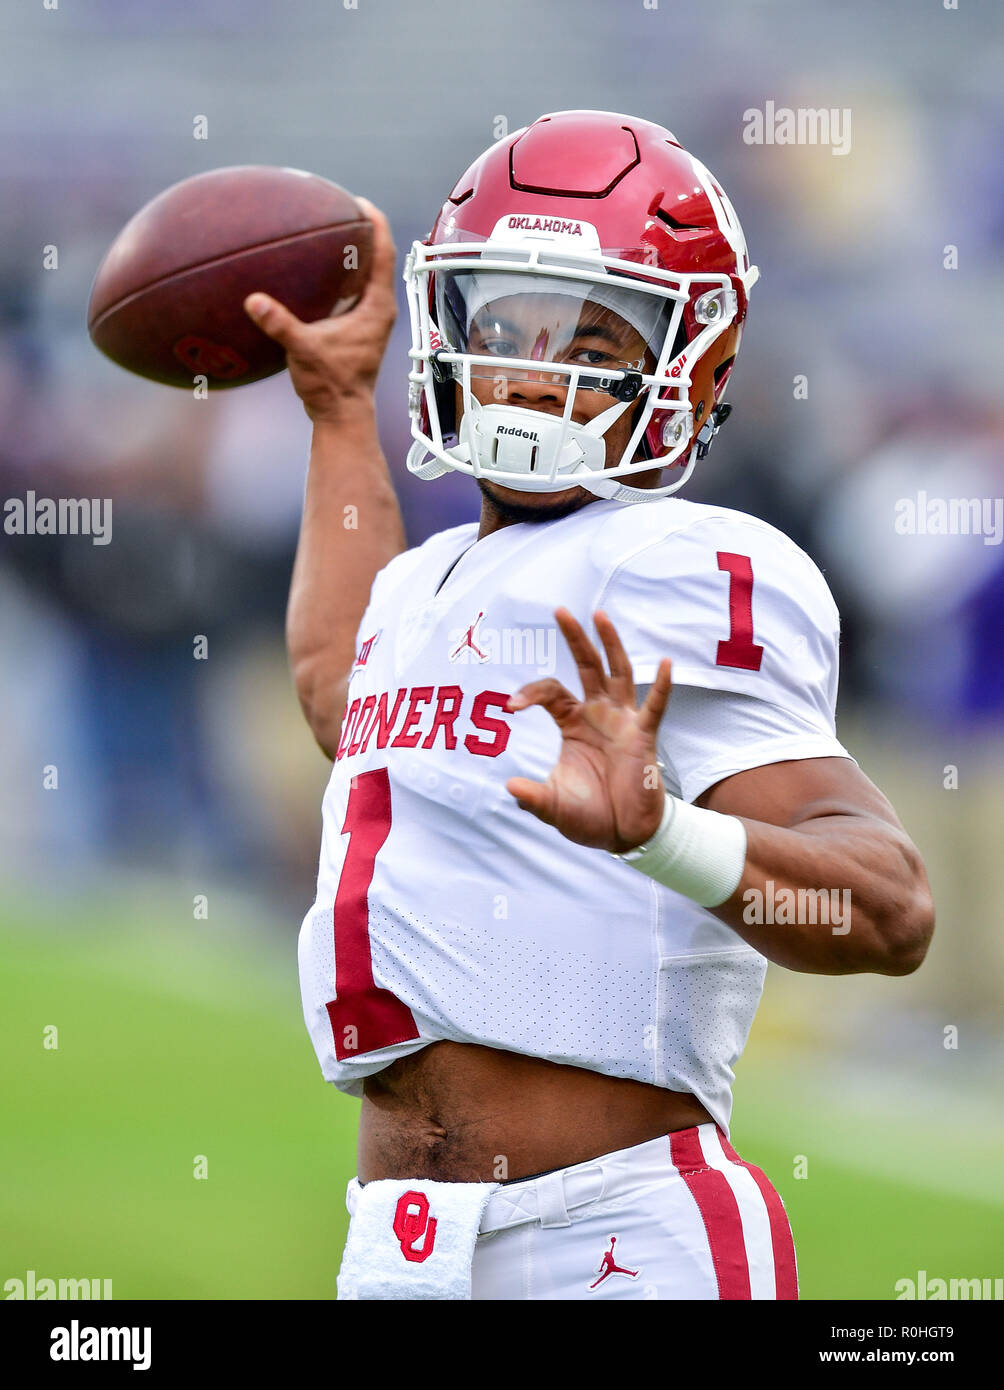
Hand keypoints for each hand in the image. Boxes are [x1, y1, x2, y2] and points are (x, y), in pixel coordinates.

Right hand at [243, 197, 397, 422]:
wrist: (342, 415)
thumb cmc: (331, 385)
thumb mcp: (304, 350)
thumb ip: (281, 324)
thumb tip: (253, 301)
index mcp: (377, 307)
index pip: (384, 253)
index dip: (375, 223)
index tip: (359, 202)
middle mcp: (380, 309)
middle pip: (378, 258)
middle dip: (361, 232)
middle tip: (338, 209)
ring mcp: (372, 319)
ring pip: (367, 275)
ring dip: (353, 254)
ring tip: (330, 232)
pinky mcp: (360, 329)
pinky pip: (355, 291)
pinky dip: (342, 275)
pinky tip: (319, 269)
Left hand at [505, 607, 672, 852]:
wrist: (624, 835)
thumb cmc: (589, 815)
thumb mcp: (553, 806)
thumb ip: (532, 797)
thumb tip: (508, 788)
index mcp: (572, 723)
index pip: (550, 692)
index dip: (530, 693)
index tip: (510, 707)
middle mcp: (597, 715)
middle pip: (586, 667)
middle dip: (575, 639)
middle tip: (560, 611)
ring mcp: (622, 722)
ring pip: (618, 674)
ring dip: (610, 645)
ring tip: (600, 616)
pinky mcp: (644, 737)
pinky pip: (655, 707)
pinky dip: (661, 687)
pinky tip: (666, 664)